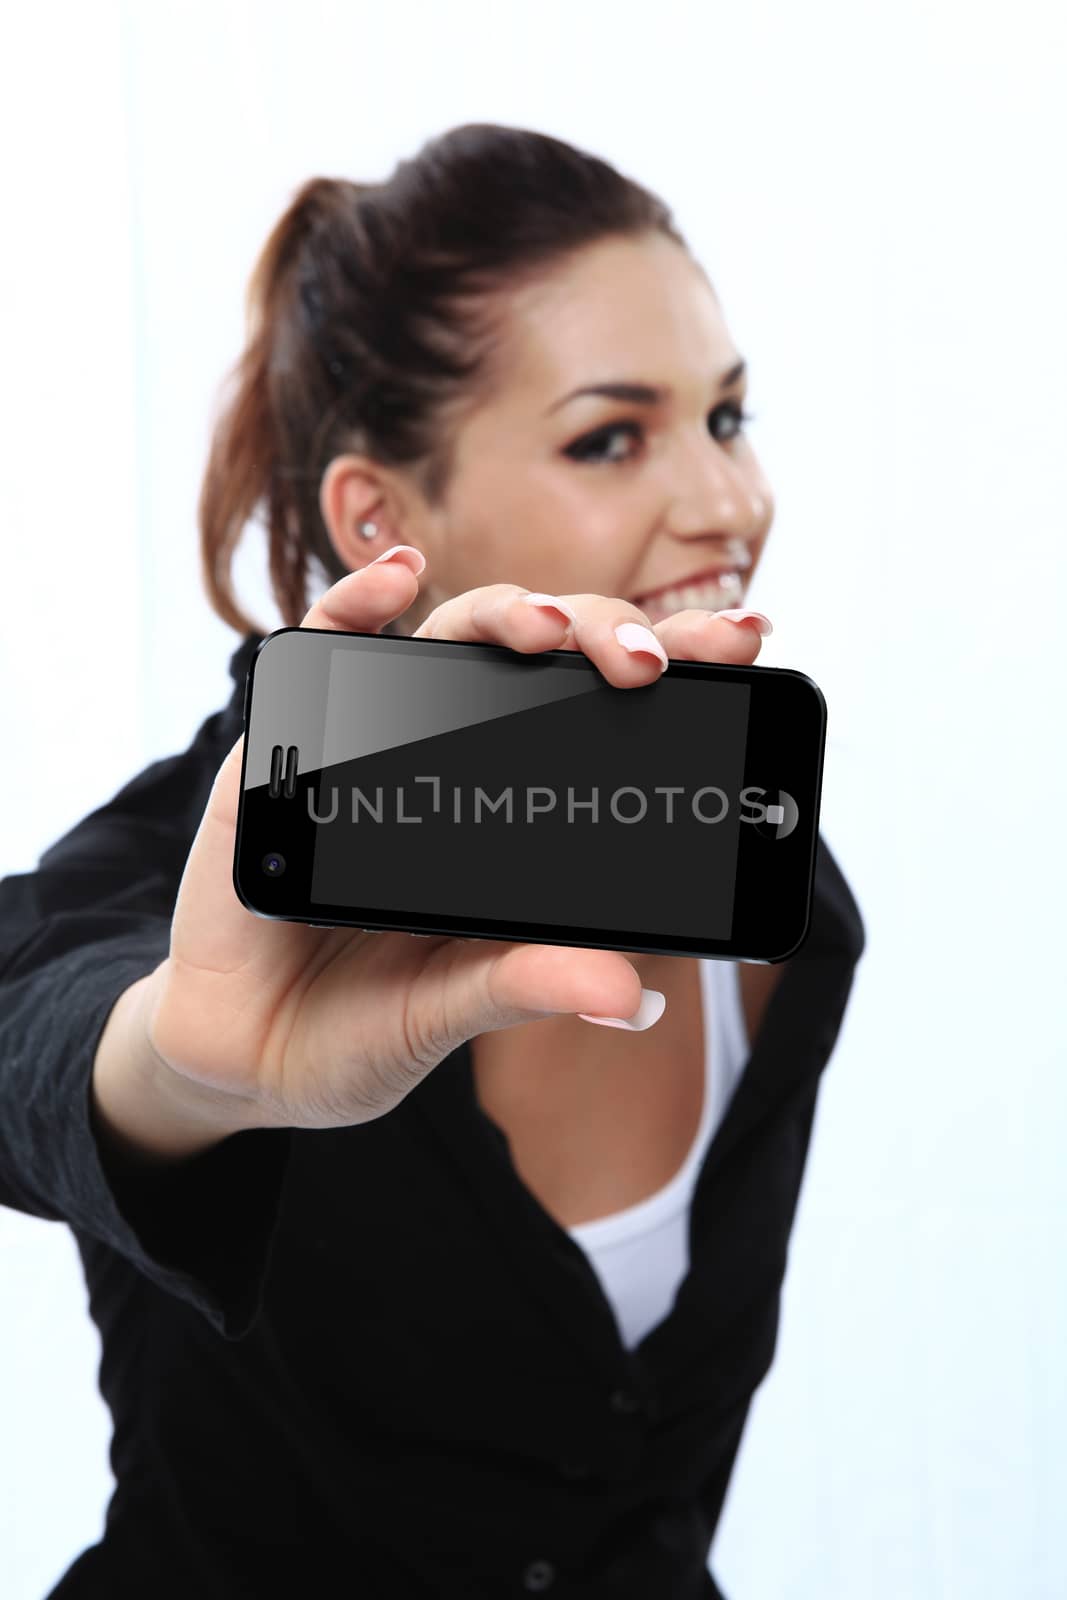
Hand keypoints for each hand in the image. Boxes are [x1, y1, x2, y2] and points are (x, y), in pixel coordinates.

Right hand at [137, 550, 770, 1136]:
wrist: (246, 1056)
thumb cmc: (357, 1028)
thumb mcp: (452, 1011)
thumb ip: (528, 989)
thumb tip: (634, 998)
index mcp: (517, 814)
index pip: (607, 716)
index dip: (673, 669)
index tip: (745, 644)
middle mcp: (458, 763)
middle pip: (545, 659)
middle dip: (607, 635)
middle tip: (649, 666)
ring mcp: (375, 747)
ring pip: (453, 639)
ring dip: (508, 616)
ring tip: (550, 635)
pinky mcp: (289, 750)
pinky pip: (321, 653)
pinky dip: (353, 603)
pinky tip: (391, 579)